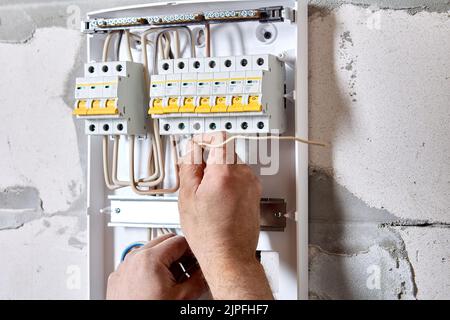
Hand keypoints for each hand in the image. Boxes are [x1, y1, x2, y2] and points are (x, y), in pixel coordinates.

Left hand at [106, 234, 206, 299]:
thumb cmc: (148, 316)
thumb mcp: (182, 298)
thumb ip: (198, 279)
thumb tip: (204, 271)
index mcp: (151, 258)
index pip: (180, 240)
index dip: (193, 250)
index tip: (197, 261)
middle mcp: (135, 257)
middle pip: (165, 241)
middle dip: (179, 253)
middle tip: (188, 270)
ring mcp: (125, 266)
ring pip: (150, 250)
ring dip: (164, 260)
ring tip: (172, 281)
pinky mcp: (119, 276)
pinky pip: (137, 263)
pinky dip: (148, 268)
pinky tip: (156, 285)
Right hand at [178, 133, 272, 299]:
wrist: (229, 255)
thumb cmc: (210, 235)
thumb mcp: (187, 197)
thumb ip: (189, 165)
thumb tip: (191, 148)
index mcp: (225, 173)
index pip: (220, 137)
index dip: (206, 138)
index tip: (198, 145)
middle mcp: (243, 176)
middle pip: (226, 151)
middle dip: (210, 159)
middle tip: (196, 176)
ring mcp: (252, 185)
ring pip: (233, 165)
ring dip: (219, 172)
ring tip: (207, 194)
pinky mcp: (255, 194)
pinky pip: (240, 178)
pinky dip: (228, 182)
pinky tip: (217, 200)